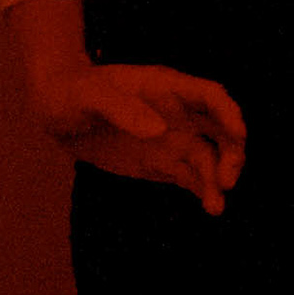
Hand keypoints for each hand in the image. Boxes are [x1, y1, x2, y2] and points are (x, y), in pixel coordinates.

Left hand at [11, 1, 247, 213]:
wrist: (56, 112)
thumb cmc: (71, 92)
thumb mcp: (89, 95)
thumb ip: (122, 109)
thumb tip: (159, 130)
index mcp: (168, 88)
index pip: (210, 96)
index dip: (228, 113)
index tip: (237, 134)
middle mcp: (180, 114)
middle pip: (222, 130)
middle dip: (232, 153)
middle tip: (226, 179)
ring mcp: (173, 140)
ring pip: (210, 159)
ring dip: (217, 180)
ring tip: (215, 206)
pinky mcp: (162, 164)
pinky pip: (191, 178)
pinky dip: (204, 192)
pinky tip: (211, 207)